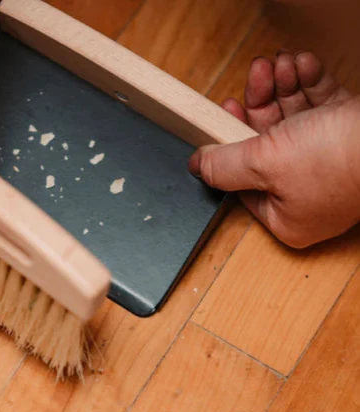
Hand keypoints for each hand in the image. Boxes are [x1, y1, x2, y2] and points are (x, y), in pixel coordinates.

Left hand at [189, 51, 359, 248]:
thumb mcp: (264, 164)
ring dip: (283, 87)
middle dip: (260, 102)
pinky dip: (309, 84)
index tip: (223, 113)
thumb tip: (198, 166)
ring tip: (281, 64)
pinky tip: (303, 64)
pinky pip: (319, 108)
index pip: (243, 181)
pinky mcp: (347, 136)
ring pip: (293, 120)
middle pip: (267, 144)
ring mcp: (328, 165)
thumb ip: (225, 167)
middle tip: (257, 75)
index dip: (229, 145)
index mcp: (286, 216)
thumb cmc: (339, 160)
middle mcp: (306, 193)